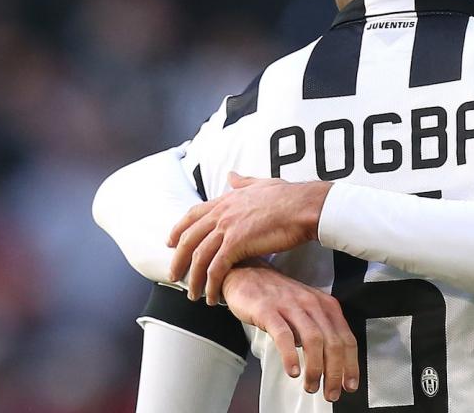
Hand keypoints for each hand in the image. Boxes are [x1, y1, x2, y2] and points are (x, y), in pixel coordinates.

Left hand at [167, 172, 331, 303]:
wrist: (303, 206)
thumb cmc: (289, 196)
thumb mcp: (261, 183)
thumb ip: (243, 182)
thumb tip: (231, 175)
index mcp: (225, 200)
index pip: (192, 215)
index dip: (178, 229)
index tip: (170, 242)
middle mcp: (221, 213)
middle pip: (188, 239)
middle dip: (178, 259)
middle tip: (174, 275)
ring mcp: (227, 228)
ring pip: (199, 257)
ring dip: (194, 279)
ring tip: (193, 295)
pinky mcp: (236, 244)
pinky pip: (216, 269)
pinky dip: (211, 285)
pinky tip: (213, 297)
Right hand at [222, 261, 358, 401]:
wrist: (247, 274)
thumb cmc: (278, 296)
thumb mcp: (307, 310)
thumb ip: (320, 331)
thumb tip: (333, 364)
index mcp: (326, 305)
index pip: (346, 338)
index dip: (350, 364)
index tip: (350, 385)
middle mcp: (312, 304)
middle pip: (333, 342)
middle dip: (335, 372)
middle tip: (330, 392)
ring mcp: (291, 306)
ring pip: (313, 339)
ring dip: (315, 368)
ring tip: (311, 385)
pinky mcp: (269, 310)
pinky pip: (284, 335)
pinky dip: (290, 356)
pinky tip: (293, 371)